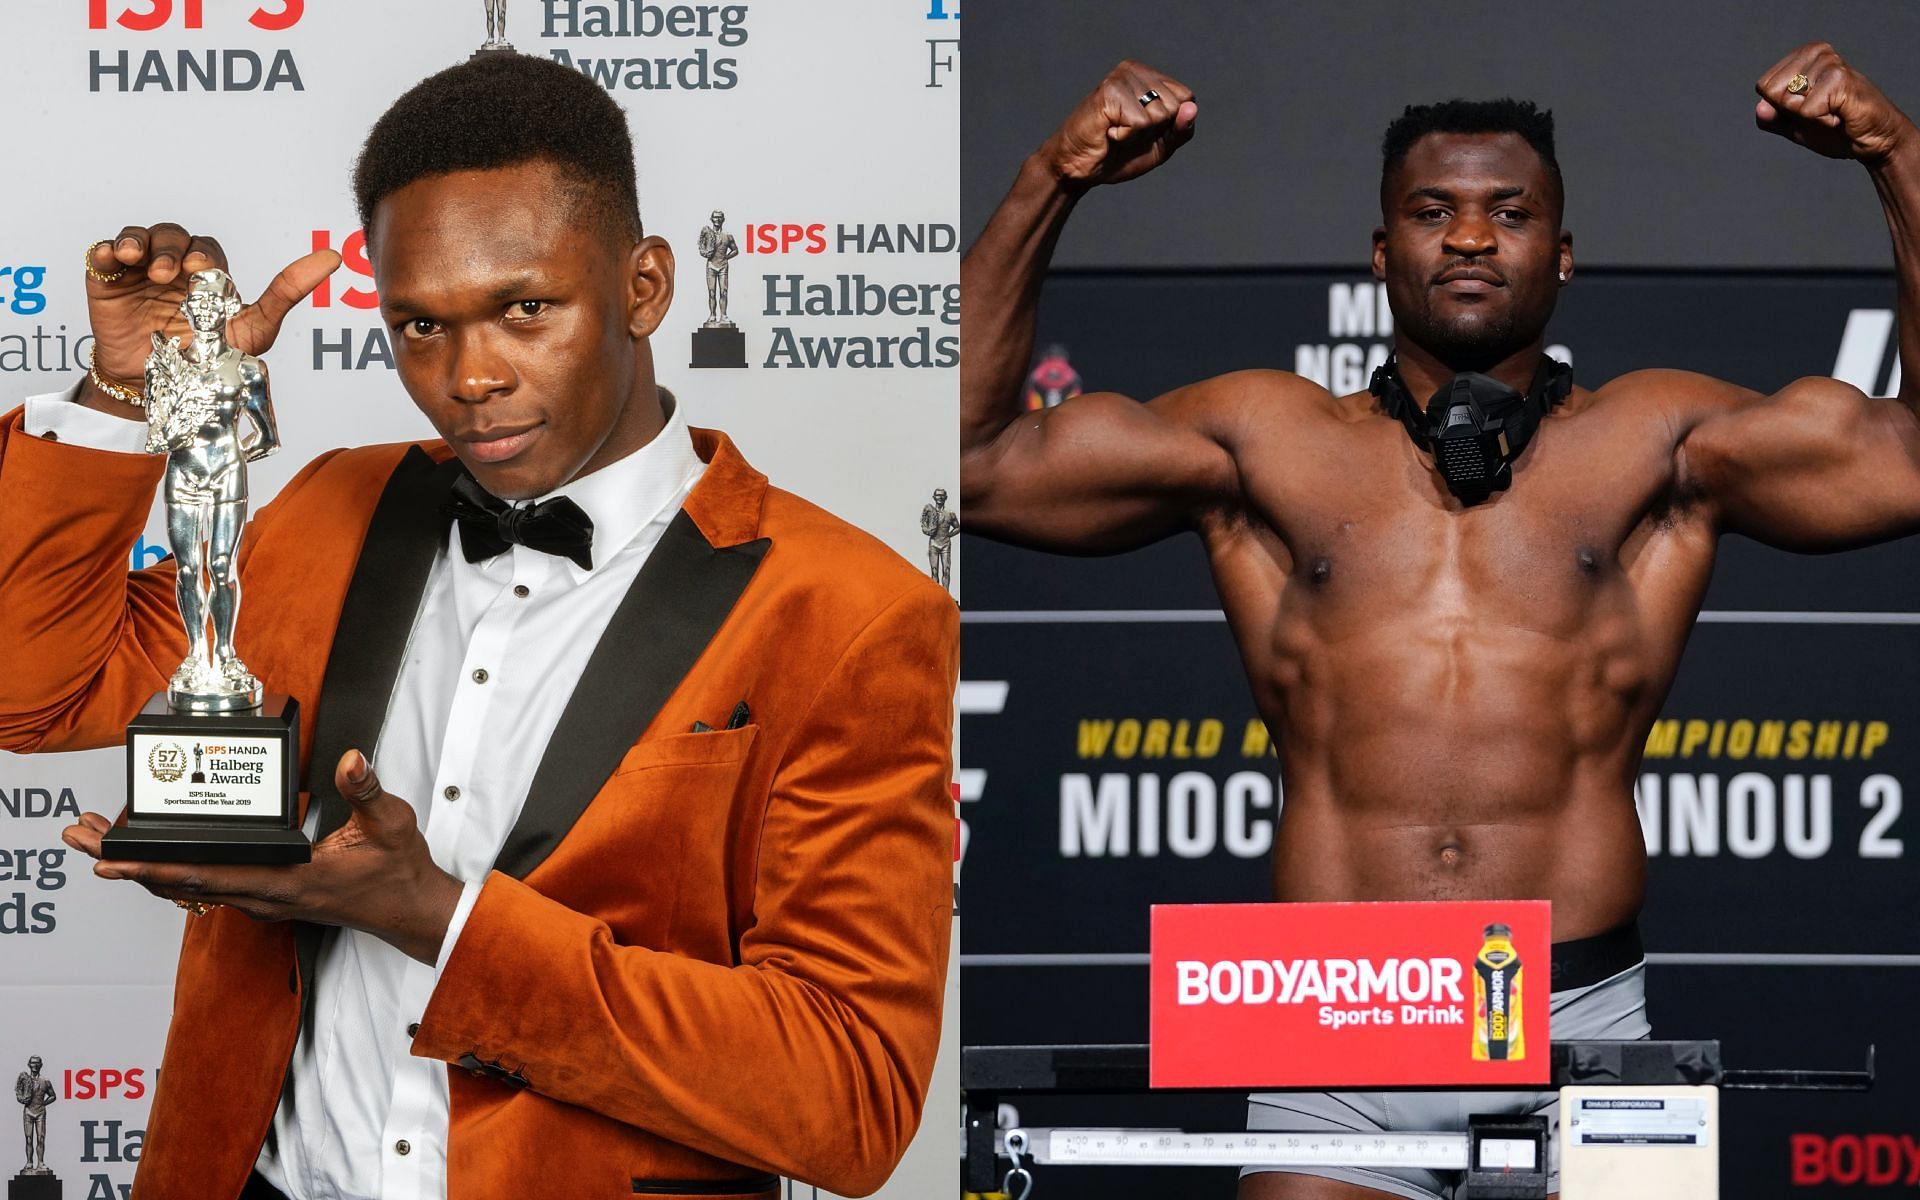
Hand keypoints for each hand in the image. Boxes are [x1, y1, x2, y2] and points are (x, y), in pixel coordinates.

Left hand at [61, 749, 464, 964]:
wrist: (410, 910)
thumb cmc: (398, 873)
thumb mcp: (389, 825)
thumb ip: (367, 791)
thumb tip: (350, 760)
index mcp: (288, 881)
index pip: (209, 875)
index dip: (155, 867)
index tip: (112, 859)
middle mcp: (266, 896)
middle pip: (181, 884)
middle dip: (128, 864)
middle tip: (81, 842)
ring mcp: (264, 899)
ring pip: (190, 889)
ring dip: (143, 869)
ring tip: (101, 848)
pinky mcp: (267, 896)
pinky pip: (207, 889)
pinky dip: (172, 874)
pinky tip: (155, 862)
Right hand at [83, 224, 338, 412]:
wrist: (160, 393)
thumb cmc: (209, 361)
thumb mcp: (252, 331)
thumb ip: (287, 293)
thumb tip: (332, 257)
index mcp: (207, 277)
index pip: (207, 249)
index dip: (203, 253)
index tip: (200, 267)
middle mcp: (175, 268)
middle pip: (174, 236)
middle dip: (173, 248)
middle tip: (173, 272)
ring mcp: (140, 273)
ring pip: (141, 238)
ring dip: (141, 243)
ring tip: (142, 263)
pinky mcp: (109, 282)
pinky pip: (103, 254)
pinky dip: (107, 249)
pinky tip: (112, 257)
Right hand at [1040, 59, 1197, 190]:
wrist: (1079, 168)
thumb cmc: (1117, 154)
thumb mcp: (1160, 146)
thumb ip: (1181, 129)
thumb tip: (1191, 109)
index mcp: (1150, 77)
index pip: (1187, 99)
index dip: (1171, 125)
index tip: (1144, 131)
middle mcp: (1136, 70)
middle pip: (1176, 106)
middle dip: (1155, 130)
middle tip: (1127, 132)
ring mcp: (1122, 77)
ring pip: (1160, 114)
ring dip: (1138, 135)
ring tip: (1116, 131)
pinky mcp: (1110, 91)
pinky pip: (1141, 122)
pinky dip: (1126, 137)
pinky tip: (1109, 132)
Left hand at [1755, 43, 1913, 166]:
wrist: (1872, 140)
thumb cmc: (1836, 129)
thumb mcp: (1795, 126)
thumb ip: (1774, 118)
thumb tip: (1760, 108)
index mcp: (1802, 57)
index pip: (1764, 86)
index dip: (1782, 109)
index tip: (1809, 110)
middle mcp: (1816, 52)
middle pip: (1772, 92)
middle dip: (1793, 112)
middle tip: (1822, 112)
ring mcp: (1829, 62)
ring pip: (1788, 101)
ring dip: (1810, 118)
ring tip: (1833, 112)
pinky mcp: (1839, 78)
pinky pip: (1805, 110)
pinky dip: (1821, 122)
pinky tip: (1840, 115)